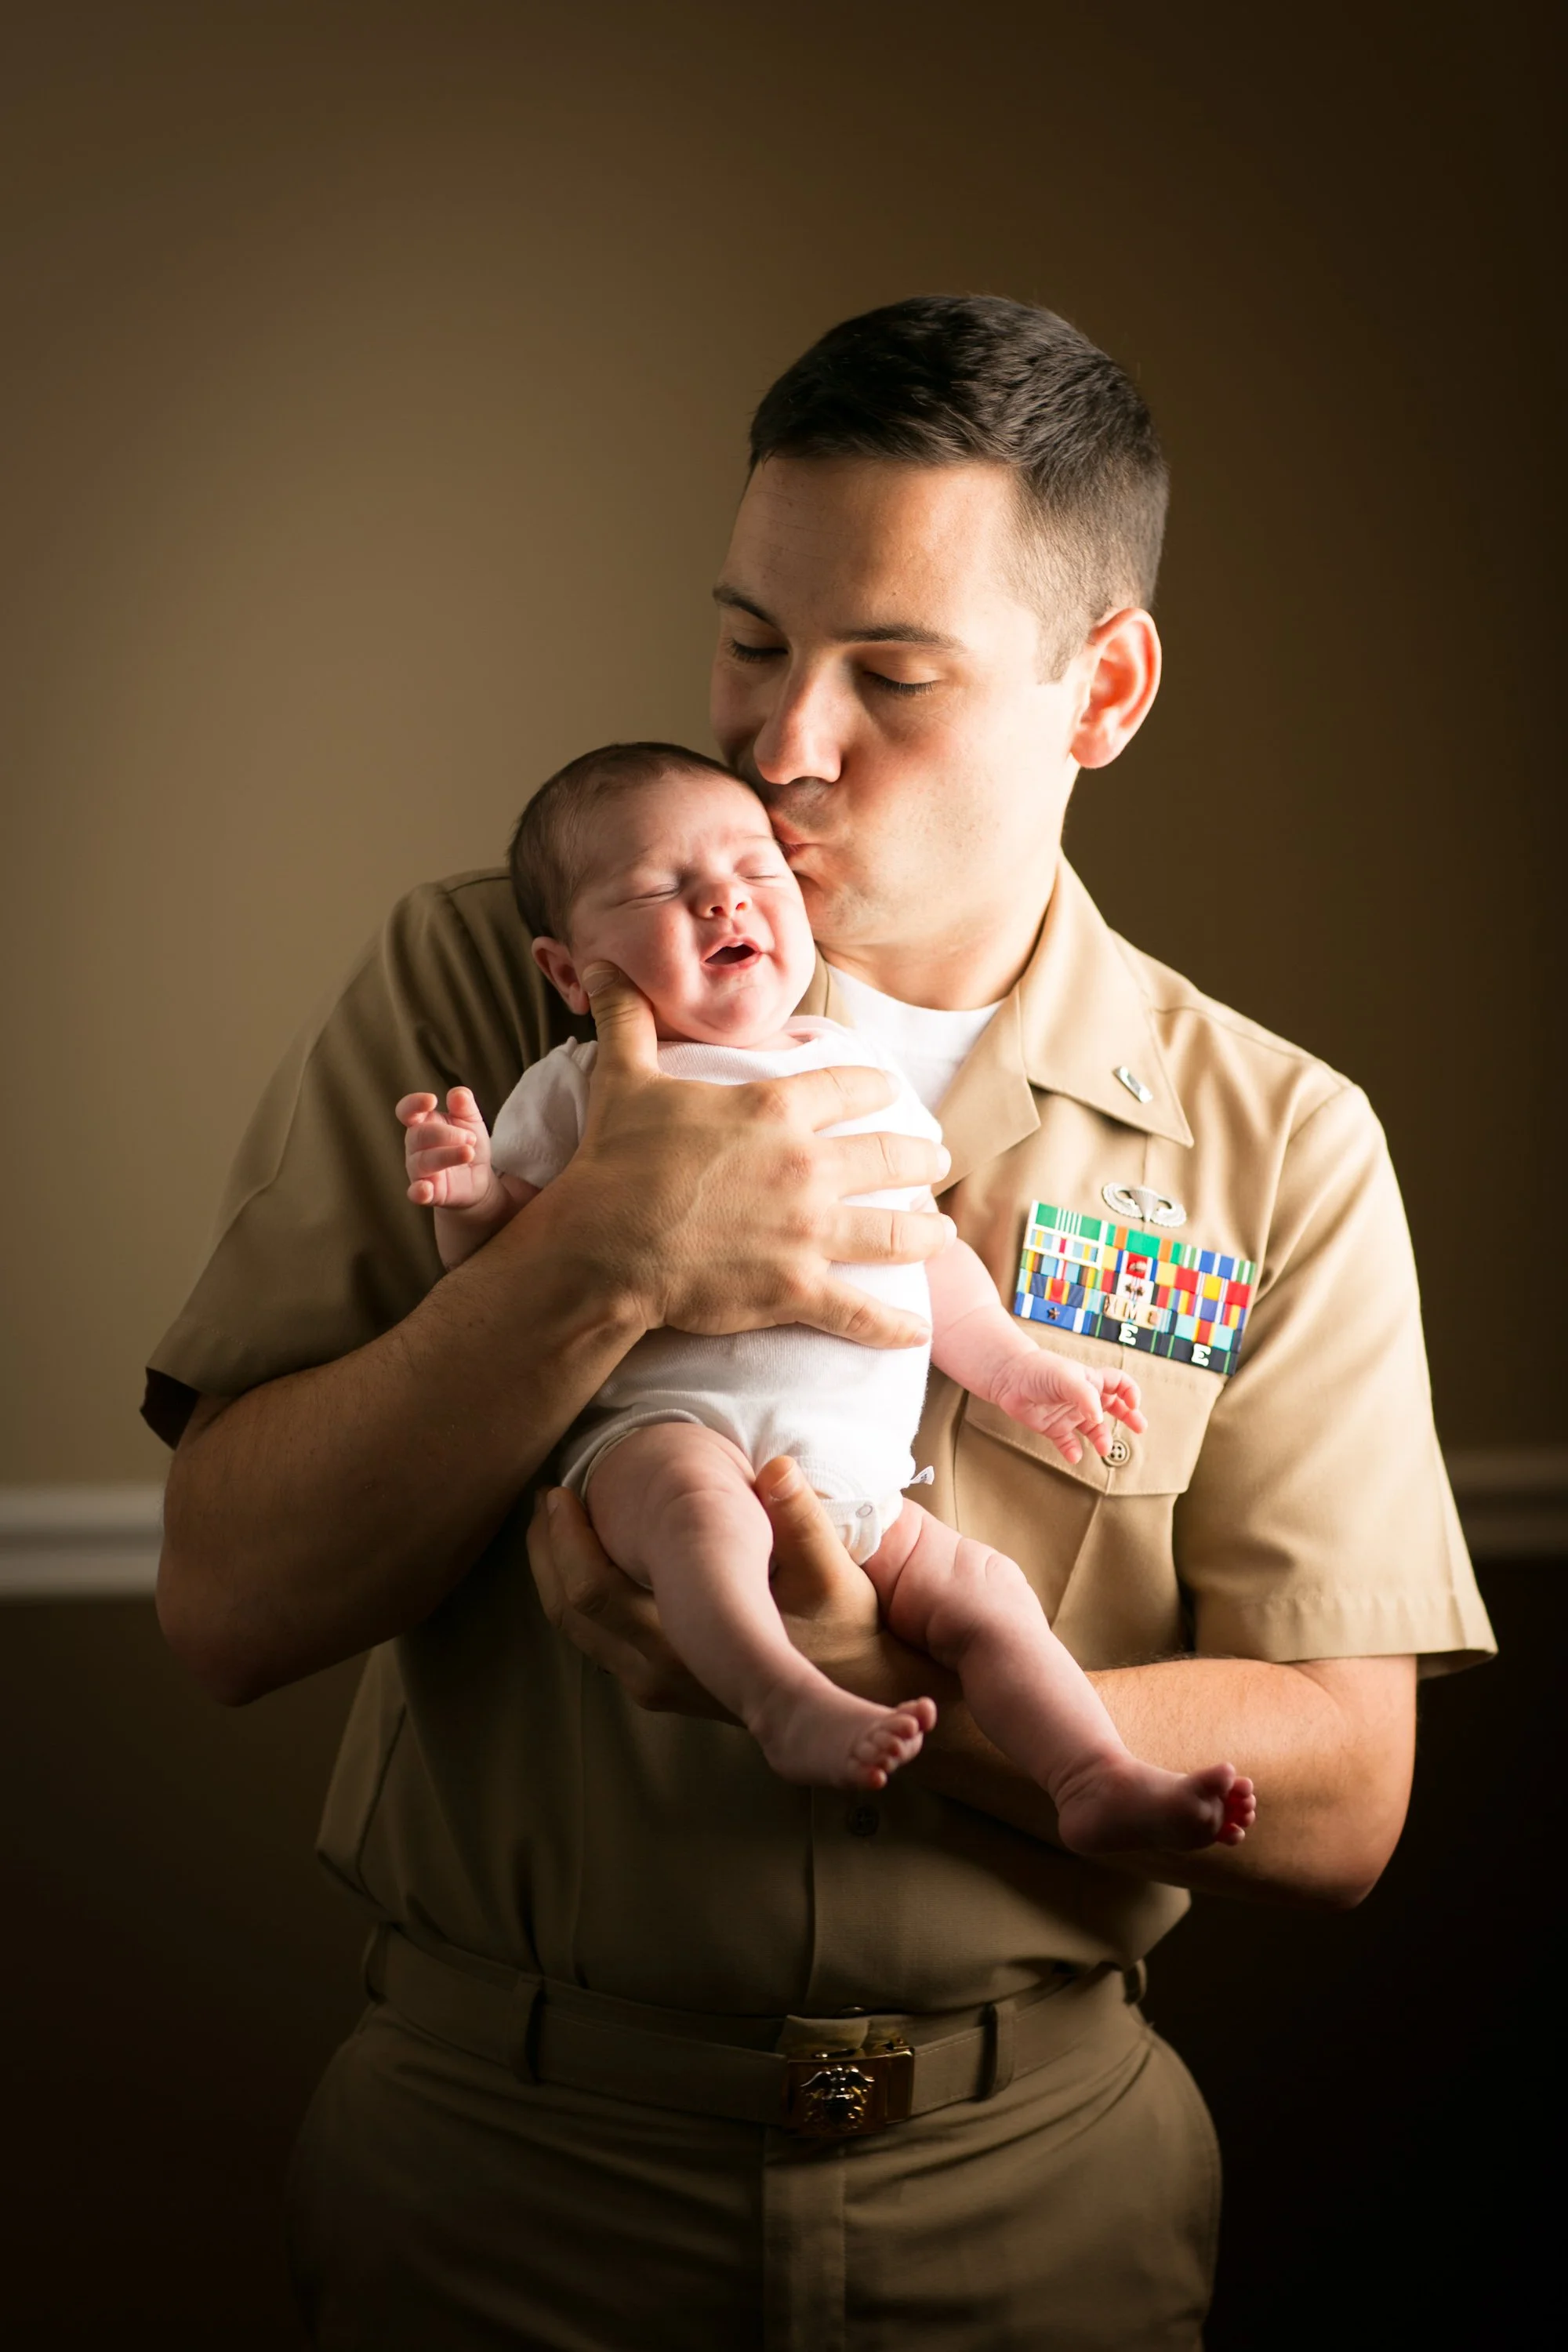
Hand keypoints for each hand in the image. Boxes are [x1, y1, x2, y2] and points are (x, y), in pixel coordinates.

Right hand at [398, 1086, 495, 1208]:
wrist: (479, 1178)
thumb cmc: (467, 1143)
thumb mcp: (472, 1121)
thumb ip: (464, 1106)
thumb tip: (457, 1093)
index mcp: (423, 1124)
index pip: (407, 1111)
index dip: (414, 1104)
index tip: (432, 1100)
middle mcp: (415, 1146)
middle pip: (419, 1135)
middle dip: (447, 1134)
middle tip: (470, 1139)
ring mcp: (418, 1171)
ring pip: (422, 1161)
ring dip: (447, 1155)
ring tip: (469, 1153)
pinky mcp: (428, 1192)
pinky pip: (416, 1193)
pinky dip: (419, 1191)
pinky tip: (426, 1189)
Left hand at [526, 1456, 933, 1715]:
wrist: (857, 1704)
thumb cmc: (846, 1633)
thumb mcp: (834, 1576)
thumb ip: (801, 1521)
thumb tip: (778, 1467)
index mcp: (686, 1647)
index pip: (592, 1592)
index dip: (565, 1539)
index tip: (560, 1491)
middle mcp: (660, 1674)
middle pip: (570, 1614)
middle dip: (549, 1552)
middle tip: (548, 1499)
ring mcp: (659, 1685)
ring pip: (580, 1633)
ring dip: (560, 1575)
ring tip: (558, 1523)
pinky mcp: (665, 1685)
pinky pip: (600, 1641)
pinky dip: (584, 1598)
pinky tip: (593, 1560)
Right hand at [553, 964, 954, 1348]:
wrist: (603, 1246)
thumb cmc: (615, 1160)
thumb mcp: (624, 1076)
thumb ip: (627, 1018)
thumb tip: (602, 960)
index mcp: (775, 1109)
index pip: (849, 1086)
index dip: (876, 1086)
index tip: (891, 1090)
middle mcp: (806, 1166)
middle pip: (888, 1157)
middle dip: (919, 1158)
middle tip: (937, 1160)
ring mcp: (807, 1231)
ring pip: (892, 1232)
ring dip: (924, 1233)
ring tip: (942, 1233)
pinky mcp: (796, 1288)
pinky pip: (861, 1312)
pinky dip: (894, 1326)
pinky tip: (917, 1331)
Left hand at [990, 1350, 1146, 1464]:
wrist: (1008, 1378)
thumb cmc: (1038, 1370)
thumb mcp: (1066, 1377)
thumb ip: (1085, 1396)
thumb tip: (1099, 1418)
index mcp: (1090, 1381)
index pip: (1119, 1383)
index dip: (1130, 1391)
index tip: (1133, 1403)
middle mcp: (1083, 1398)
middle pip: (1114, 1407)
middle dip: (1129, 1416)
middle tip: (1140, 1427)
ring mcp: (1069, 1414)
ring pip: (1094, 1430)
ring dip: (1101, 1439)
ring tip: (1102, 1449)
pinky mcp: (1053, 1428)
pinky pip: (1068, 1443)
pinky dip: (1073, 1451)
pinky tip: (1075, 1456)